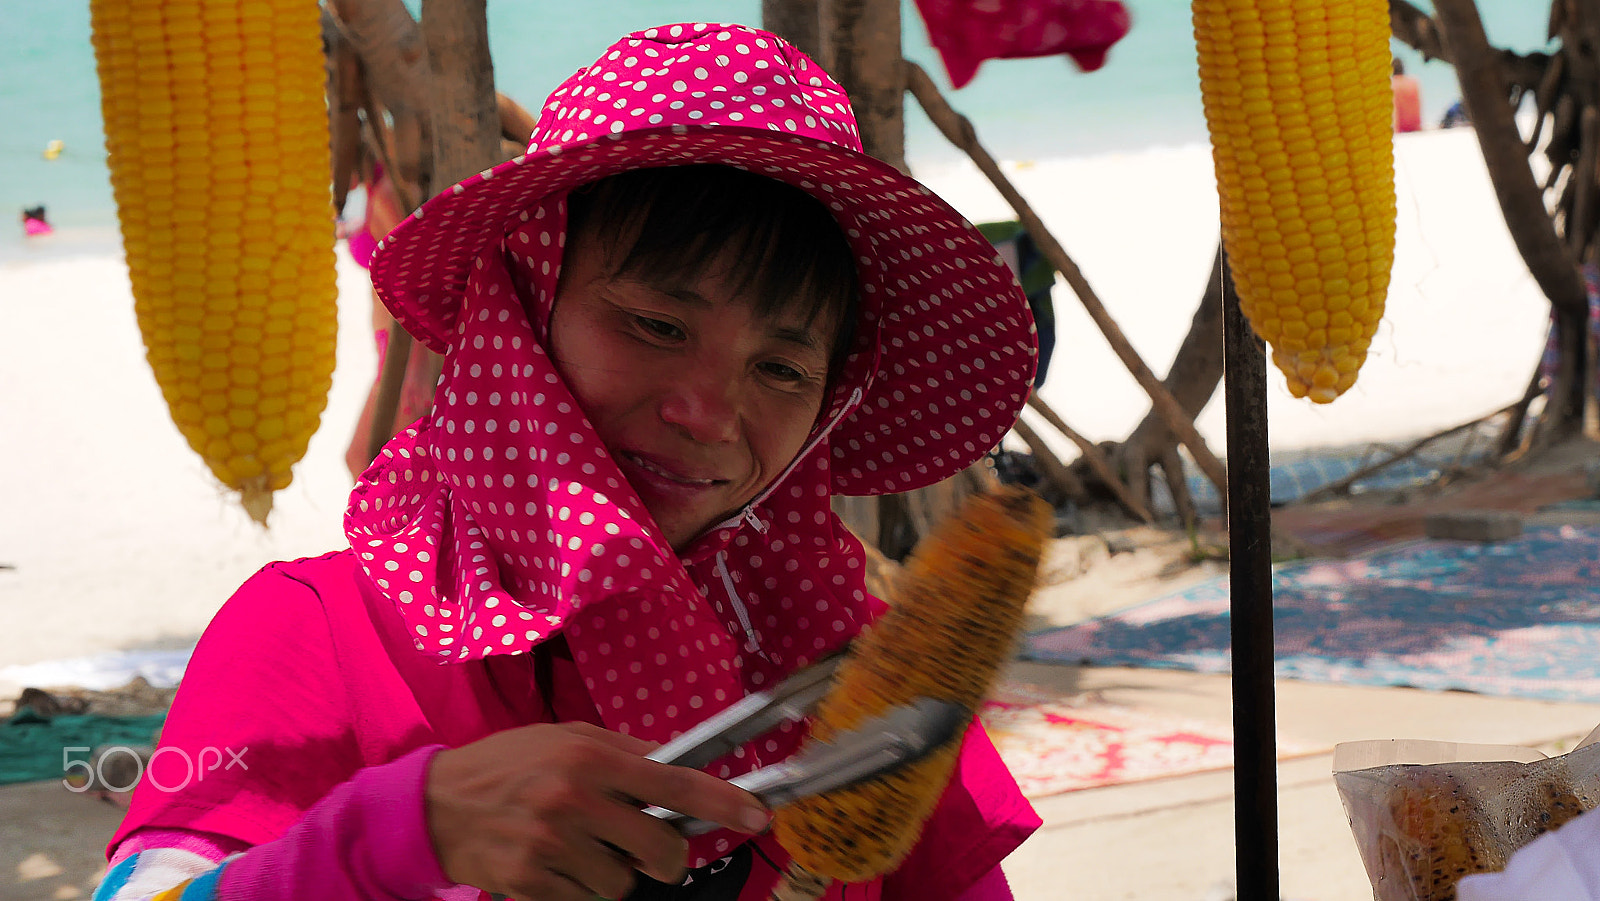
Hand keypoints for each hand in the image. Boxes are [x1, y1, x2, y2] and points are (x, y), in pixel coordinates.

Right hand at [425, 722, 771, 900]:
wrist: (436, 806)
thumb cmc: (509, 764)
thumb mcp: (566, 737)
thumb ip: (625, 751)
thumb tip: (681, 763)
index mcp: (589, 756)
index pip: (674, 781)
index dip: (723, 803)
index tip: (759, 815)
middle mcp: (574, 799)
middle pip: (660, 850)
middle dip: (662, 857)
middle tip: (642, 845)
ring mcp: (552, 845)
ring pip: (622, 883)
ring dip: (610, 873)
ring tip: (575, 846)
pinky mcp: (531, 883)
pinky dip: (579, 889)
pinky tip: (553, 863)